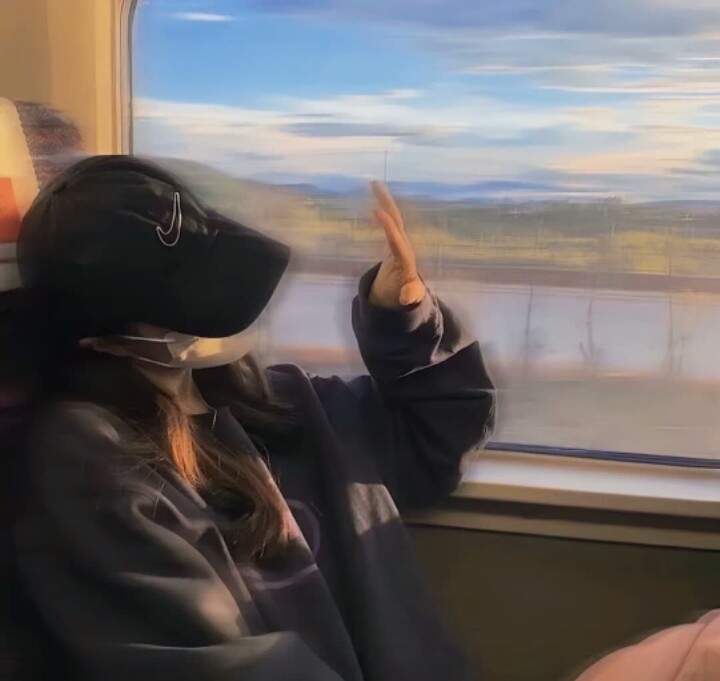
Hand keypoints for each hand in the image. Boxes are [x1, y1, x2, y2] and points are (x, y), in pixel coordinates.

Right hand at [368, 181, 425, 308]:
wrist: (405, 289)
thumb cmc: (405, 291)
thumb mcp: (407, 296)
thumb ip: (410, 295)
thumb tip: (408, 297)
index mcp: (405, 257)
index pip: (396, 239)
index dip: (389, 227)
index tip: (378, 211)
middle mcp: (404, 244)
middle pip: (397, 221)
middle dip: (388, 205)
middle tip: (377, 187)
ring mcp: (398, 239)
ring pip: (393, 216)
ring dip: (385, 200)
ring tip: (374, 183)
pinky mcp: (393, 238)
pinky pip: (388, 219)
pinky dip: (382, 206)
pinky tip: (373, 193)